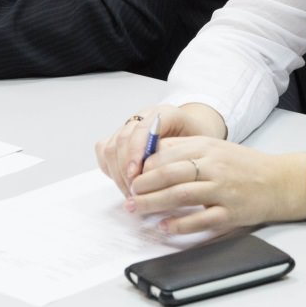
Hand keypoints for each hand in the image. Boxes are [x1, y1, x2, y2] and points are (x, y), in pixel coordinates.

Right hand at [96, 103, 227, 195]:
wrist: (195, 133)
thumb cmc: (199, 143)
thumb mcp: (201, 148)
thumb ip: (182, 157)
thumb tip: (161, 176)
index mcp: (166, 114)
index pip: (142, 129)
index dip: (135, 152)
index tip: (136, 174)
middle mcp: (145, 116)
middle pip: (123, 138)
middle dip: (125, 168)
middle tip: (135, 192)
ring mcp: (131, 125)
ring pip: (111, 146)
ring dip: (118, 173)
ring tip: (131, 192)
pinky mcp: (120, 136)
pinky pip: (105, 150)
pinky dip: (110, 168)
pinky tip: (124, 182)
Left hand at [122, 137, 305, 235]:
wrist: (278, 182)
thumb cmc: (242, 165)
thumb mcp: (214, 147)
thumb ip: (184, 150)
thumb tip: (149, 156)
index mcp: (207, 146)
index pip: (167, 153)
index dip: (144, 166)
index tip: (130, 175)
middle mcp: (214, 166)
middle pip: (170, 174)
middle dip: (144, 186)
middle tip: (129, 195)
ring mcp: (223, 190)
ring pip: (181, 195)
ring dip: (154, 204)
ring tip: (138, 210)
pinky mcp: (231, 213)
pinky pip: (200, 220)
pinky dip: (179, 224)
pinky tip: (165, 227)